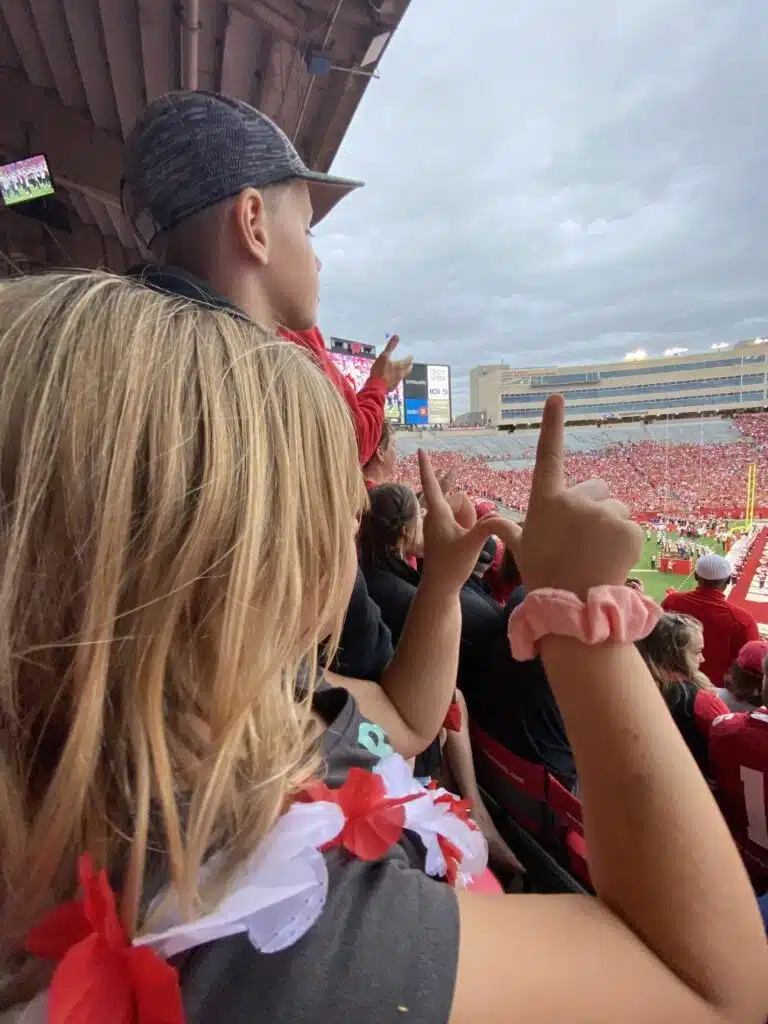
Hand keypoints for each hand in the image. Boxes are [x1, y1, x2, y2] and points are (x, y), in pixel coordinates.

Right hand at [369, 335, 412, 391]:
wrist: (375, 388)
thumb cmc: (380, 371)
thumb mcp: (384, 356)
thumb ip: (390, 346)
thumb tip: (397, 336)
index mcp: (400, 367)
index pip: (408, 361)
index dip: (410, 358)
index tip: (411, 356)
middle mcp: (400, 375)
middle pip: (407, 370)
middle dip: (409, 366)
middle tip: (409, 364)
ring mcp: (396, 382)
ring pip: (402, 376)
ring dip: (403, 373)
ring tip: (401, 370)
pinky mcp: (390, 388)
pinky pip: (395, 382)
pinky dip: (395, 379)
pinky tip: (391, 378)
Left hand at [418, 450, 509, 590]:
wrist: (440, 587)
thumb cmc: (451, 567)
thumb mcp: (472, 546)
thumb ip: (487, 528)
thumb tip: (497, 515)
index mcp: (437, 514)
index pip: (431, 485)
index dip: (427, 466)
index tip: (421, 449)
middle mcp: (434, 515)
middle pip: (458, 498)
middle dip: (467, 511)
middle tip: (465, 533)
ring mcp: (437, 523)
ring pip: (460, 509)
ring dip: (468, 519)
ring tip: (465, 539)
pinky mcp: (441, 531)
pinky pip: (458, 518)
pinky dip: (466, 523)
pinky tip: (466, 537)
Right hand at [508, 395, 642, 596]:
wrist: (574, 605)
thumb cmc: (544, 576)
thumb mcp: (522, 550)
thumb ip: (507, 530)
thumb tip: (487, 522)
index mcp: (546, 501)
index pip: (549, 455)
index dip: (552, 424)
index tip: (557, 397)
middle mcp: (574, 499)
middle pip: (596, 488)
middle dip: (594, 506)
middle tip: (583, 540)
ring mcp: (603, 511)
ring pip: (616, 508)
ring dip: (611, 524)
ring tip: (596, 554)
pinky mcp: (628, 526)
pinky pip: (631, 526)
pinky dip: (625, 542)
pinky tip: (611, 560)